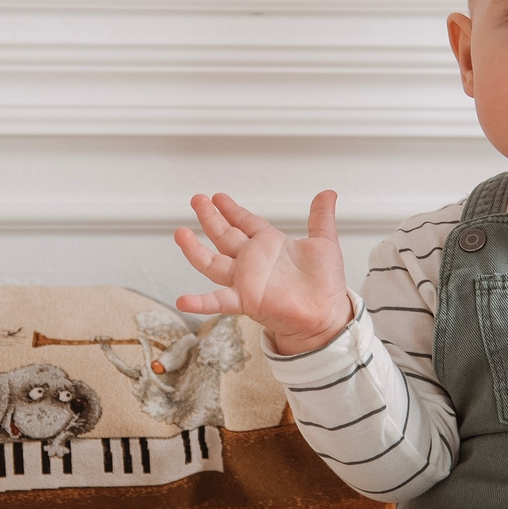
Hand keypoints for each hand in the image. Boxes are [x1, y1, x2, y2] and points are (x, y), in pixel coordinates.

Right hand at [173, 190, 354, 355]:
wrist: (327, 315)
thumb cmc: (325, 284)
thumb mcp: (324, 242)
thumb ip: (321, 217)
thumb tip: (328, 193)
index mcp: (269, 244)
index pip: (245, 222)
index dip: (231, 209)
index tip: (217, 197)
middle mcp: (253, 261)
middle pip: (224, 235)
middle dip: (210, 218)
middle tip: (197, 200)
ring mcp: (246, 280)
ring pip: (213, 263)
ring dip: (195, 250)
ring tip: (180, 234)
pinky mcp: (246, 300)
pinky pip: (218, 301)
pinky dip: (200, 302)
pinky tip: (183, 300)